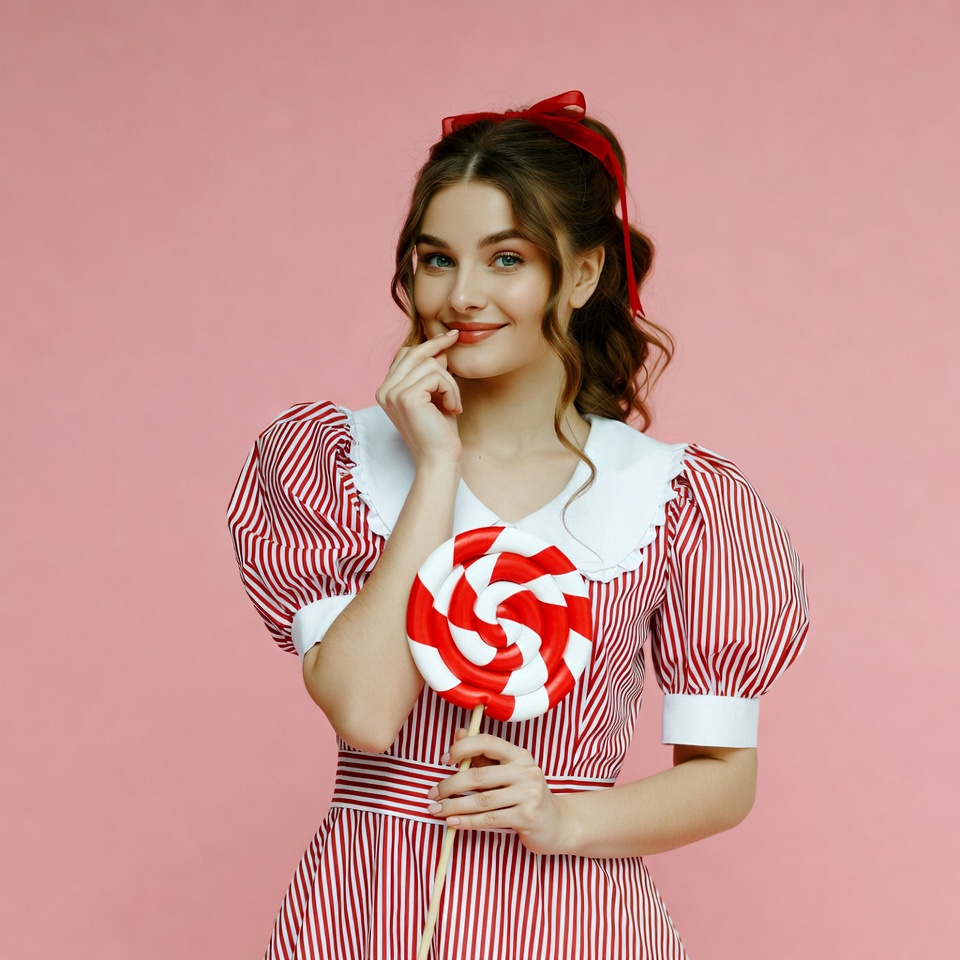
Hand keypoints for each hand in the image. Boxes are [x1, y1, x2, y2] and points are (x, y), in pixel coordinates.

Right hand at [376, 332, 461, 466]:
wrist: (438, 460)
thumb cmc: (439, 432)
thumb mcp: (436, 396)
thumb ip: (433, 372)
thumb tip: (440, 347)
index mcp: (387, 390)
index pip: (405, 354)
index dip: (428, 346)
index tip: (448, 338)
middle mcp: (384, 390)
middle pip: (414, 352)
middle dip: (438, 348)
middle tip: (456, 344)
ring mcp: (392, 393)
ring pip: (430, 364)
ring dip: (450, 383)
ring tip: (454, 403)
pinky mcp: (406, 397)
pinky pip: (436, 376)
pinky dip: (451, 390)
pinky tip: (453, 408)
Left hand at [426, 730, 567, 854]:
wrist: (558, 824)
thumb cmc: (527, 795)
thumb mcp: (509, 772)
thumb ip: (484, 755)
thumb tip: (459, 733)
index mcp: (520, 755)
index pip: (487, 742)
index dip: (463, 747)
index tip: (445, 760)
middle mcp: (526, 771)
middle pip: (478, 775)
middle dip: (449, 785)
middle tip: (432, 793)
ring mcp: (528, 794)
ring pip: (481, 801)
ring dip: (453, 807)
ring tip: (436, 810)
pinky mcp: (527, 817)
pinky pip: (489, 819)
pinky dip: (467, 822)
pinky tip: (452, 823)